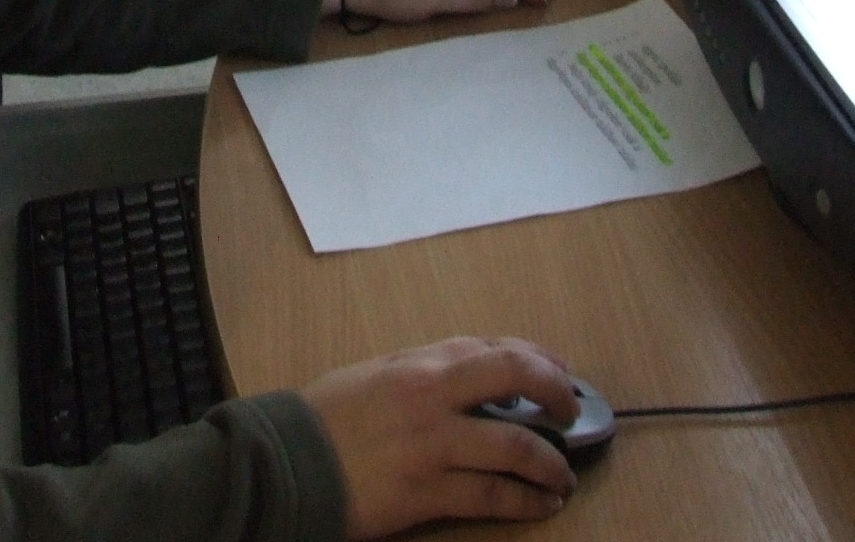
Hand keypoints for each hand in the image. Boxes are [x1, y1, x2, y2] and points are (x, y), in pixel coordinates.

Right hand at [302, 337, 578, 538]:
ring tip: (562, 477)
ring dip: (550, 463)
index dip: (533, 358)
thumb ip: (416, 376)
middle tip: (571, 410)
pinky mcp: (428, 492)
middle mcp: (432, 396)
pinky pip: (492, 495)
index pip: (489, 349)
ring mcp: (433, 445)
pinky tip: (540, 504)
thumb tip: (461, 384)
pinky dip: (525, 501)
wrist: (282, 466)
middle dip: (555, 392)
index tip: (556, 370)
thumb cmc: (319, 421)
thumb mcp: (369, 378)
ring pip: (515, 447)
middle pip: (514, 377)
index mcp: (416, 364)